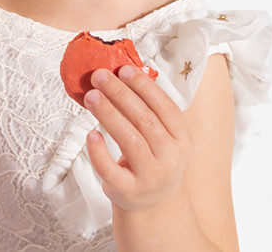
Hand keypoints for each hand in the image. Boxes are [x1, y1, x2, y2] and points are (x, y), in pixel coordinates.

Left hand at [84, 65, 191, 212]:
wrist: (152, 203)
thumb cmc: (153, 157)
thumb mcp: (162, 135)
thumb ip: (148, 108)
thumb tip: (123, 71)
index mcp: (182, 140)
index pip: (165, 107)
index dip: (144, 86)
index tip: (123, 69)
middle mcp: (170, 159)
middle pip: (144, 120)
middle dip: (120, 94)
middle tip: (99, 76)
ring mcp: (150, 178)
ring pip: (129, 140)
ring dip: (108, 114)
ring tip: (91, 96)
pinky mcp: (128, 191)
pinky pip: (111, 170)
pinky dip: (99, 152)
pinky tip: (90, 134)